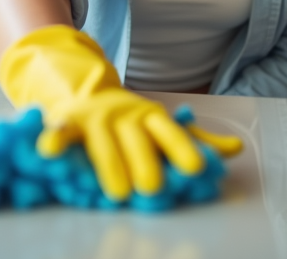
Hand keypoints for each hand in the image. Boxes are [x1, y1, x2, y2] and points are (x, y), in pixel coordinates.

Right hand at [0, 25, 242, 199]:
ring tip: (118, 193)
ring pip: (102, 140)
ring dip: (109, 164)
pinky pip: (61, 131)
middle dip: (144, 162)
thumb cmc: (130, 121)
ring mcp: (95, 116)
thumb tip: (235, 148)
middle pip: (135, 138)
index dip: (182, 148)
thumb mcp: (162, 126)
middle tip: (153, 188)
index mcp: (149, 116)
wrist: (86, 93)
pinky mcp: (68, 121)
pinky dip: (54, 139)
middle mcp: (123, 114)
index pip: (169, 131)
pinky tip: (50, 151)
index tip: (196, 168)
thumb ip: (195, 139)